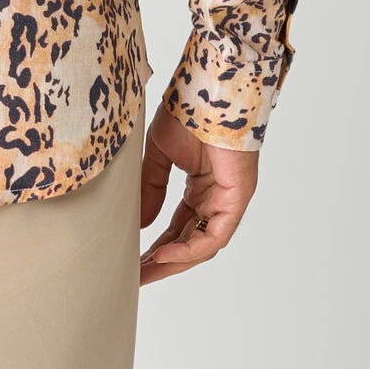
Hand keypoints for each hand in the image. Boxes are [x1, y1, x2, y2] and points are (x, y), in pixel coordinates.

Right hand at [138, 99, 258, 283]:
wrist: (207, 91)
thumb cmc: (187, 112)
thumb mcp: (158, 155)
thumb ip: (150, 189)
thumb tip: (137, 224)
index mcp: (200, 187)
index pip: (178, 227)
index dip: (155, 247)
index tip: (132, 262)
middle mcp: (216, 198)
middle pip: (189, 242)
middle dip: (162, 262)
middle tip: (135, 277)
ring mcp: (229, 200)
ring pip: (202, 245)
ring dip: (173, 262)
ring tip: (144, 272)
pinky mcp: (237, 199)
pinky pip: (213, 236)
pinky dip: (189, 249)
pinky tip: (163, 256)